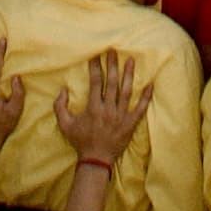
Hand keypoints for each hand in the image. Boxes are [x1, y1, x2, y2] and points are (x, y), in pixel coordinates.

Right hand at [55, 47, 154, 172]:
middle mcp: (108, 109)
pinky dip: (145, 97)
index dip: (95, 66)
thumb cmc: (80, 141)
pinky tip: (150, 84)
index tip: (96, 54)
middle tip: (113, 50)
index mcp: (93, 108)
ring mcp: (121, 116)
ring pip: (126, 91)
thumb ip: (60, 106)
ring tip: (130, 60)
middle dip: (112, 65)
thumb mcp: (64, 125)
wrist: (96, 160)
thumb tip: (62, 90)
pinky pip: (140, 109)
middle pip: (111, 82)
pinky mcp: (130, 124)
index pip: (95, 82)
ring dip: (128, 75)